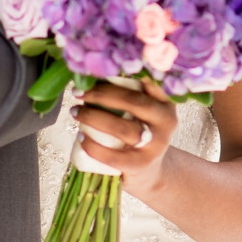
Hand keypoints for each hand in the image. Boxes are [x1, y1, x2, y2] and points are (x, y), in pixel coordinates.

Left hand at [73, 79, 179, 194]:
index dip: (123, 73)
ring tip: (75, 112)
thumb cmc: (139, 132)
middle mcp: (165, 121)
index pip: (149, 81)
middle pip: (134, 102)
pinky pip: (114, 156)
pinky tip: (81, 138)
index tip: (98, 69)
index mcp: (165, 102)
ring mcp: (155, 145)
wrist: (150, 172)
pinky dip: (94, 147)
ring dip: (94, 118)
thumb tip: (91, 73)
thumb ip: (130, 92)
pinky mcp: (141, 164)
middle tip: (78, 92)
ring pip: (123, 128)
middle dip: (101, 94)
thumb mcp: (145, 111)